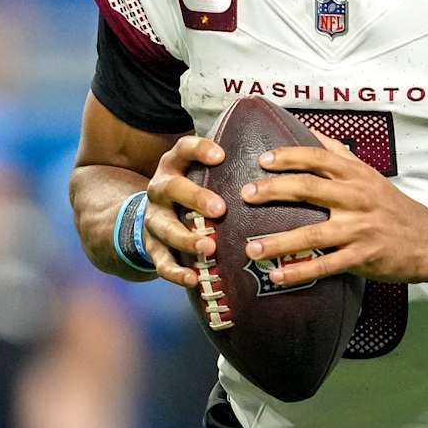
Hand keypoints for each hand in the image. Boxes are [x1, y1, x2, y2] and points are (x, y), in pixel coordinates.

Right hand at [142, 134, 227, 289]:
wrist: (153, 215)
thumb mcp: (200, 171)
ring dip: (187, 238)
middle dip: (195, 198)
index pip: (183, 149)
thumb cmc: (192, 190)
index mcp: (174, 165)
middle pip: (172, 188)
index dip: (199, 150)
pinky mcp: (152, 247)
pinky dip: (176, 272)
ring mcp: (154, 219)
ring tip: (208, 246)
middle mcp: (160, 189)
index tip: (221, 156)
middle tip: (220, 208)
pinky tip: (193, 278)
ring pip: (166, 228)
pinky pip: (160, 262)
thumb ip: (227, 167)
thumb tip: (275, 159)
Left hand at [240, 134, 427, 285]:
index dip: (288, 156)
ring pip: (312, 233)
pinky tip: (277, 276)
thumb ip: (341, 154)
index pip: (318, 158)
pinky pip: (325, 265)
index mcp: (356, 175)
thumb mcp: (371, 174)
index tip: (262, 160)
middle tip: (245, 195)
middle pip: (308, 188)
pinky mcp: (362, 256)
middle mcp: (356, 198)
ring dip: (278, 241)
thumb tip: (312, 131)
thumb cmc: (393, 206)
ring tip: (251, 248)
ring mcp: (359, 229)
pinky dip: (299, 272)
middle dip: (273, 191)